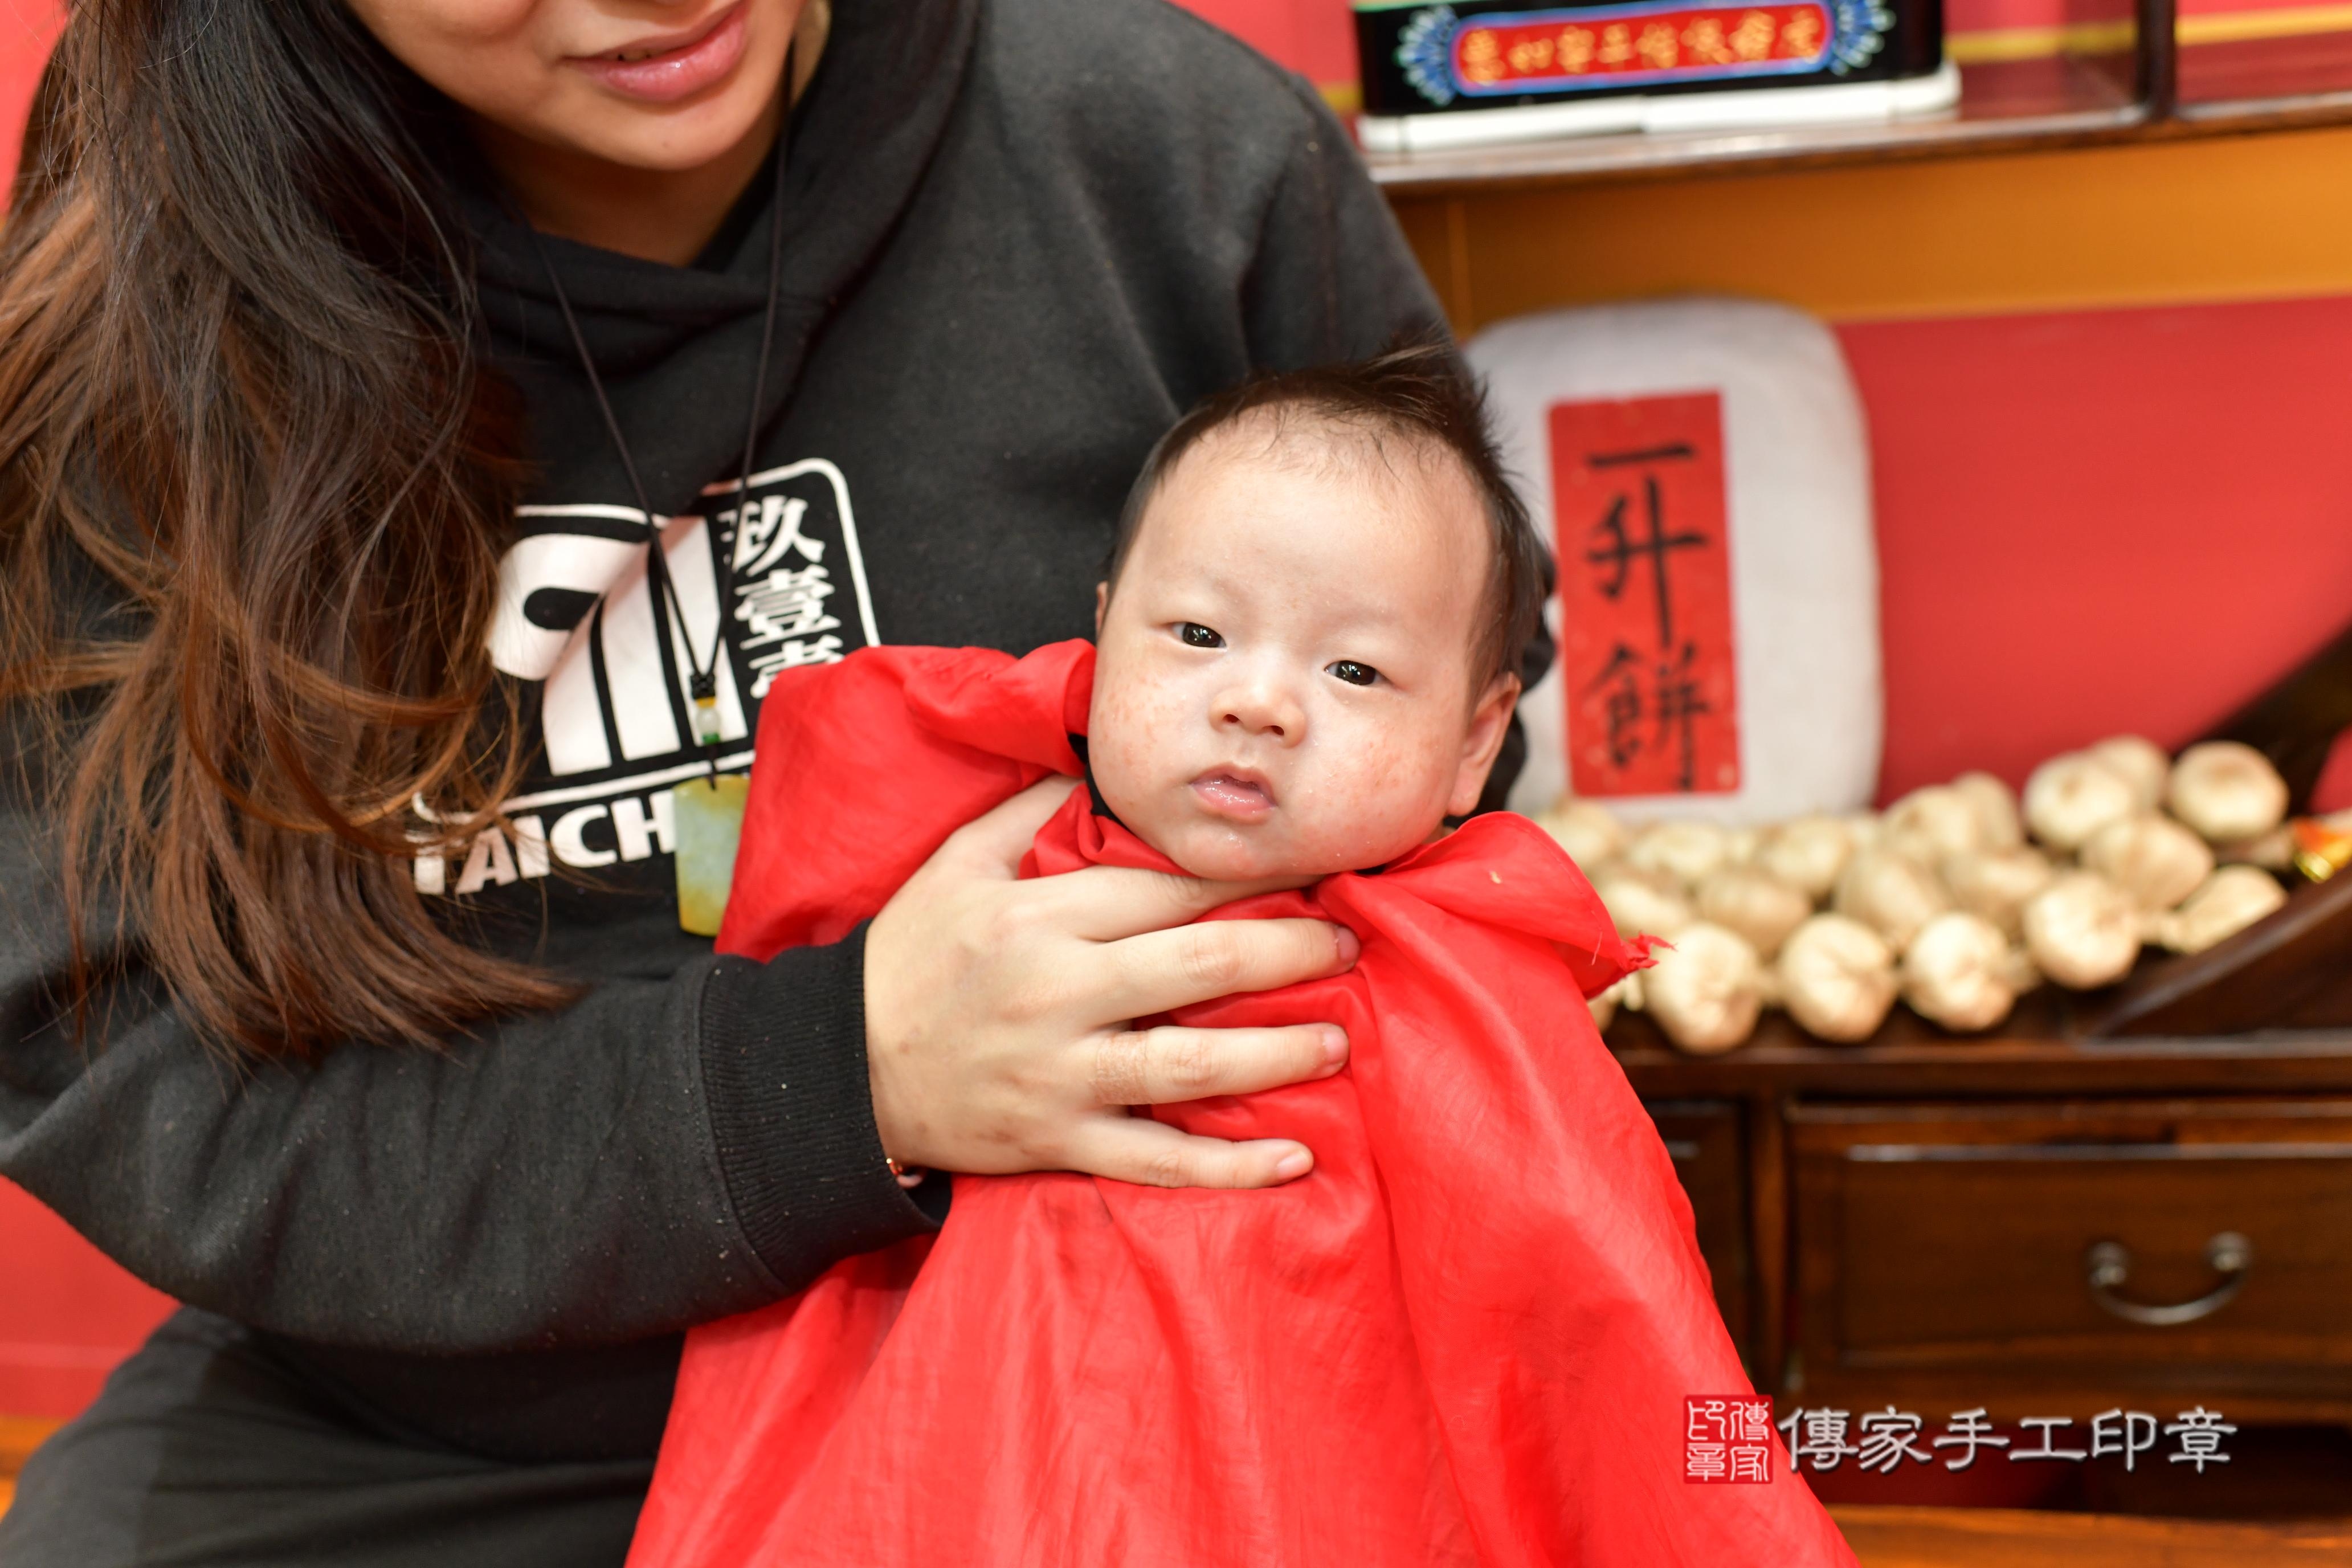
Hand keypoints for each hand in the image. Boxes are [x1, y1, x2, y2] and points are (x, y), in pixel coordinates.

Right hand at [863, 777, 1356, 1188]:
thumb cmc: (908, 959)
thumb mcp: (952, 864)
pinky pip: (1157, 1159)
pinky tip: (1293, 1159)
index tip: (1308, 871)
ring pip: (1192, 1065)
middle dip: (1290, 952)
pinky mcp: (1057, 1141)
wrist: (839, 1068)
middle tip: (1347, 947)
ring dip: (1277, 1054)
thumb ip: (1029, 811)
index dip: (1248, 877)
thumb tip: (1097, 763)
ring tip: (1337, 1041)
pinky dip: (1228, 1166)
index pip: (1167, 888)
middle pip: (1200, 964)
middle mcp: (1059, 992)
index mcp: (1039, 915)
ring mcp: (1061, 1075)